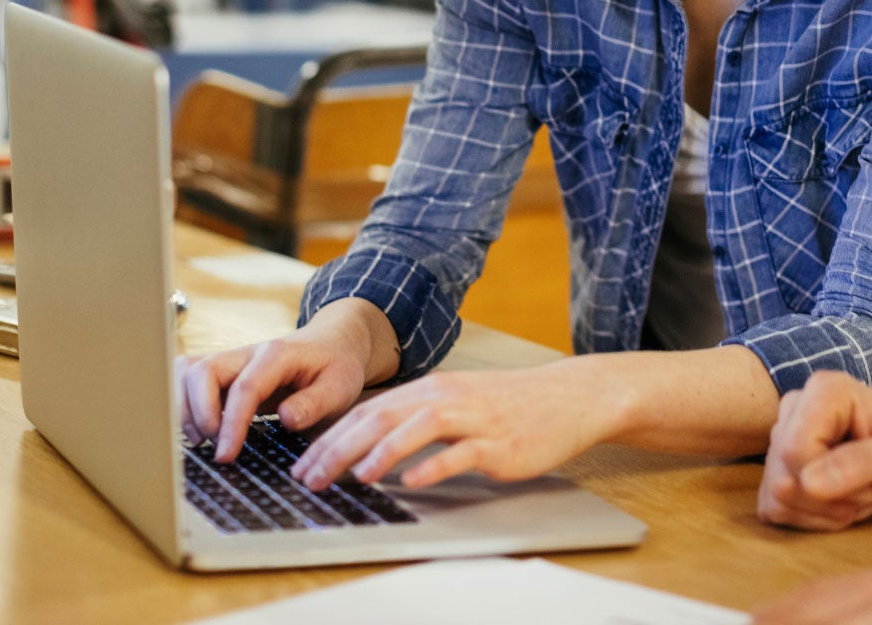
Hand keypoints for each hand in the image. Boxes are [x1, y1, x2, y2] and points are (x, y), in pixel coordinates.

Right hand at [176, 299, 394, 461]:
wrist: (333, 344)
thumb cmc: (336, 367)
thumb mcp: (340, 387)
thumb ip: (315, 402)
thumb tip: (287, 418)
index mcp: (278, 355)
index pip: (245, 387)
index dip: (231, 423)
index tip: (226, 455)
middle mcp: (248, 352)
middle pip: (203, 371)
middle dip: (199, 413)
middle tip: (215, 447)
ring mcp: (232, 359)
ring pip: (188, 371)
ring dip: (185, 406)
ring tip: (201, 439)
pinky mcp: (224, 370)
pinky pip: (189, 377)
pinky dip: (183, 401)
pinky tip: (198, 428)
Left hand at [291, 358, 625, 491]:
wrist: (569, 397)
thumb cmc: (510, 405)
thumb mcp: (457, 402)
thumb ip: (416, 418)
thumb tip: (367, 444)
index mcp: (430, 389)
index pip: (368, 411)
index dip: (330, 437)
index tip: (303, 464)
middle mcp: (447, 398)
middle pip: (382, 418)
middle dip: (340, 448)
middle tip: (312, 477)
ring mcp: (474, 419)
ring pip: (418, 428)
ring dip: (381, 452)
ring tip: (355, 475)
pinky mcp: (499, 443)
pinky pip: (462, 453)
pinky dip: (434, 465)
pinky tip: (413, 481)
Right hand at [758, 371, 871, 530]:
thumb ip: (864, 462)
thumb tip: (809, 483)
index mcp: (825, 391)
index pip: (794, 451)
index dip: (830, 482)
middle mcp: (797, 408)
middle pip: (783, 477)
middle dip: (832, 501)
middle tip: (871, 491)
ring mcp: (785, 438)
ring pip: (777, 497)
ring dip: (825, 513)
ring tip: (860, 495)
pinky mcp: (783, 469)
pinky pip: (773, 508)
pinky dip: (811, 520)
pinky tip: (842, 504)